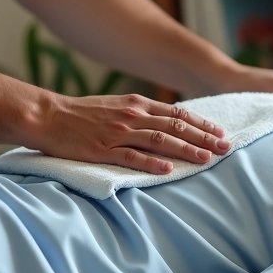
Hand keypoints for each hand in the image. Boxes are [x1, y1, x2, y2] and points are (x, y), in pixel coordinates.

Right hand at [25, 93, 231, 173]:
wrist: (47, 115)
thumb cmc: (80, 114)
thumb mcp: (115, 106)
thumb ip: (140, 113)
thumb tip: (166, 123)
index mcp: (136, 104)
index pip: (178, 113)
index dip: (202, 123)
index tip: (221, 133)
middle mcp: (132, 115)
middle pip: (176, 127)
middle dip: (203, 138)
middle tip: (225, 148)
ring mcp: (118, 133)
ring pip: (160, 141)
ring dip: (186, 150)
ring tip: (206, 159)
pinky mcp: (102, 150)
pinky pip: (132, 157)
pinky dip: (152, 163)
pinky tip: (168, 169)